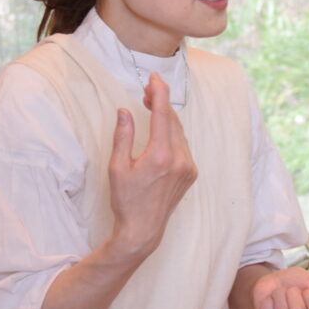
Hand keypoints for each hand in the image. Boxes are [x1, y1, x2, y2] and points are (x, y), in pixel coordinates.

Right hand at [107, 72, 196, 257]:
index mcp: (160, 156)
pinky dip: (172, 133)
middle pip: (172, 120)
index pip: (163, 114)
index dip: (159, 92)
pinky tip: (161, 131)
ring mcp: (188, 167)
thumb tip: (125, 111)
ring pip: (179, 132)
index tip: (154, 78)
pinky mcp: (191, 173)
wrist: (144, 230)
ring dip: (167, 118)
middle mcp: (179, 159)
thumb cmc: (126, 200)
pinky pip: (183, 145)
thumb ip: (123, 136)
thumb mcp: (117, 167)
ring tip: (151, 108)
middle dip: (161, 103)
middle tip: (147, 91)